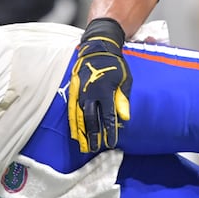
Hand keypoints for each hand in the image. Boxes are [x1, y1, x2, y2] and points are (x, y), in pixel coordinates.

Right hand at [67, 17, 132, 152]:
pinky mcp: (74, 90)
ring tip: (83, 145)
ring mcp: (81, 93)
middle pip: (91, 120)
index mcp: (105, 92)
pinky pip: (72, 109)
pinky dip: (74, 122)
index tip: (111, 143)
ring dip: (82, 132)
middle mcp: (91, 94)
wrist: (97, 49)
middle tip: (94, 148)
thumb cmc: (115, 65)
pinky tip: (75, 131)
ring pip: (79, 117)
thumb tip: (125, 118)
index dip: (109, 131)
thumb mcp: (125, 79)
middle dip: (93, 135)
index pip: (108, 116)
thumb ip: (123, 99)